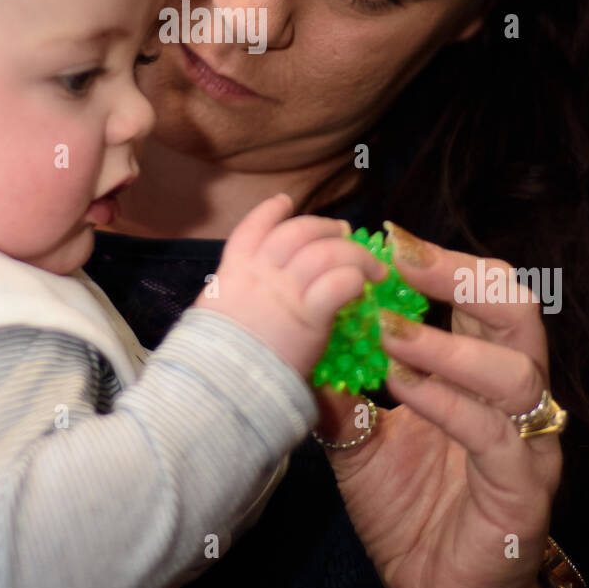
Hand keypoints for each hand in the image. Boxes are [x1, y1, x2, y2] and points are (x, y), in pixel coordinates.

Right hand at [200, 192, 387, 374]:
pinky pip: (340, 282)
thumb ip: (239, 306)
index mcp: (232, 274)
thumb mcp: (217, 321)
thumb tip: (256, 310)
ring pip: (326, 251)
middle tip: (343, 231)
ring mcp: (284, 291)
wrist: (219, 386)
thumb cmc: (216, 361)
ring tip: (372, 265)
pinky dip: (356, 278)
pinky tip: (365, 284)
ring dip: (354, 253)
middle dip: (323, 227)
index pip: (250, 229)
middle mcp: (259, 273)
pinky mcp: (309, 314)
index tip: (285, 201)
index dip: (270, 211)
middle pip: (297, 232)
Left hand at [315, 226, 561, 587]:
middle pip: (515, 309)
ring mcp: (528, 443)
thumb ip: (340, 391)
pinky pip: (494, 435)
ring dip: (447, 345)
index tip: (386, 237)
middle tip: (399, 260)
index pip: (479, 293)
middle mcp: (516, 397)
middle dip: (459, 276)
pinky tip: (405, 391)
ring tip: (389, 336)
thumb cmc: (409, 509)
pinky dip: (449, 405)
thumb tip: (296, 339)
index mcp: (480, 372)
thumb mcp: (361, 440)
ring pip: (515, 370)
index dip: (440, 260)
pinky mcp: (523, 491)